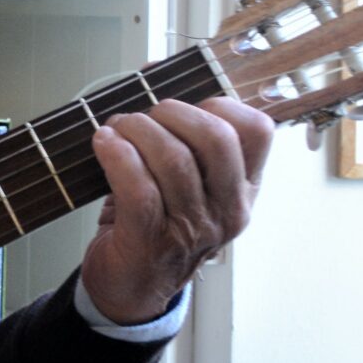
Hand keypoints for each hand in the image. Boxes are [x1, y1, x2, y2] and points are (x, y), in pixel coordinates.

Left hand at [78, 99, 274, 324]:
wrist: (129, 289)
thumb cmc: (154, 224)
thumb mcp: (186, 184)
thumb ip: (181, 137)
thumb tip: (153, 74)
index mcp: (243, 190)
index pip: (258, 132)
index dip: (219, 104)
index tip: (184, 103)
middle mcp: (227, 211)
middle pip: (216, 139)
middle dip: (172, 113)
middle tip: (143, 117)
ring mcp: (192, 230)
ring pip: (174, 160)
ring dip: (136, 131)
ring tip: (115, 129)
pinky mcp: (151, 240)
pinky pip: (139, 188)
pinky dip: (117, 155)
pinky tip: (103, 143)